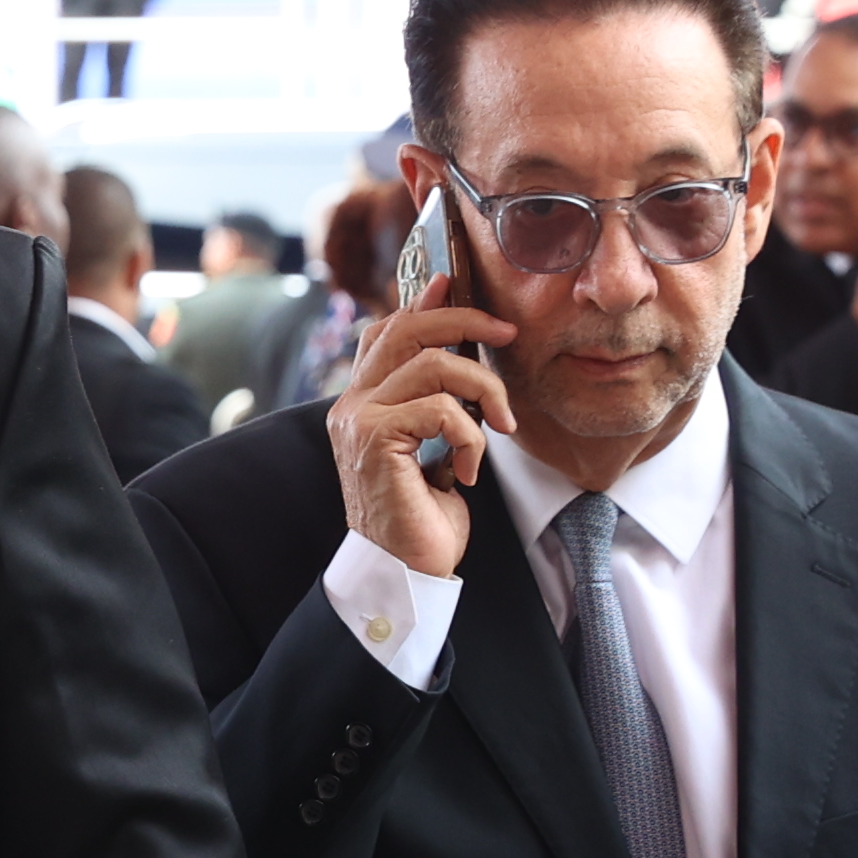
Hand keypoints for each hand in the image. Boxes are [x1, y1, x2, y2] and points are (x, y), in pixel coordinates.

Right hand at [324, 266, 510, 580]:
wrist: (403, 573)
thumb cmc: (422, 519)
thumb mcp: (434, 449)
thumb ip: (437, 404)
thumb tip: (463, 360)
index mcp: (361, 403)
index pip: (384, 331)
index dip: (421, 303)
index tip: (454, 284)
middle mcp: (351, 405)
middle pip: (406, 329)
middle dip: (464, 319)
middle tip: (506, 332)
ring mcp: (358, 421)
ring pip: (433, 364)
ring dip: (484, 389)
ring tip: (501, 424)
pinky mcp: (376, 441)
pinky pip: (440, 409)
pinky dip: (469, 437)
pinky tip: (467, 470)